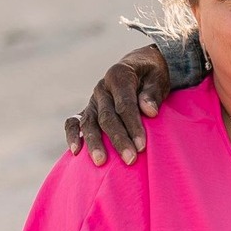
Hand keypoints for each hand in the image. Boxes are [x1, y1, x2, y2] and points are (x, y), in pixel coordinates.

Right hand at [65, 45, 171, 165]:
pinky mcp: (87, 111)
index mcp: (119, 75)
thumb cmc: (151, 76)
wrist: (138, 68)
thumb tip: (149, 111)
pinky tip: (76, 152)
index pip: (125, 104)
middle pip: (107, 117)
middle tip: (130, 160)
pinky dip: (73, 136)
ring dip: (94, 143)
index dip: (133, 126)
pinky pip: (73, 123)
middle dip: (118, 140)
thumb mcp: (157, 78)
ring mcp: (92, 100)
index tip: (142, 146)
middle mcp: (102, 88)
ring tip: (101, 162)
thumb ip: (153, 94)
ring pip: (89, 123)